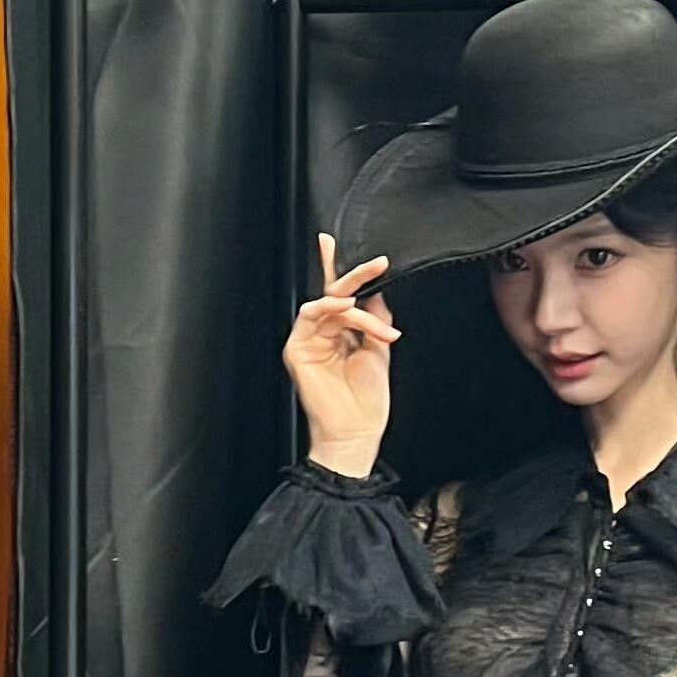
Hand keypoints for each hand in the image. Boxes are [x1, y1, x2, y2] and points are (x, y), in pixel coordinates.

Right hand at [283, 233, 398, 470]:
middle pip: (335, 294)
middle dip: (355, 275)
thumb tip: (377, 292)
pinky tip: (349, 312)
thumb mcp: (380, 352)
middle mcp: (322, 335)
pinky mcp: (297, 349)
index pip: (340, 296)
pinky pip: (311, 316)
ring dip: (357, 309)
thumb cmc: (366, 402)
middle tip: (377, 263)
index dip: (339, 268)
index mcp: (340, 335)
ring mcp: (308, 341)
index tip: (341, 244)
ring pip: (329, 304)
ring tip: (379, 329)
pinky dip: (331, 310)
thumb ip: (376, 320)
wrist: (357, 432)